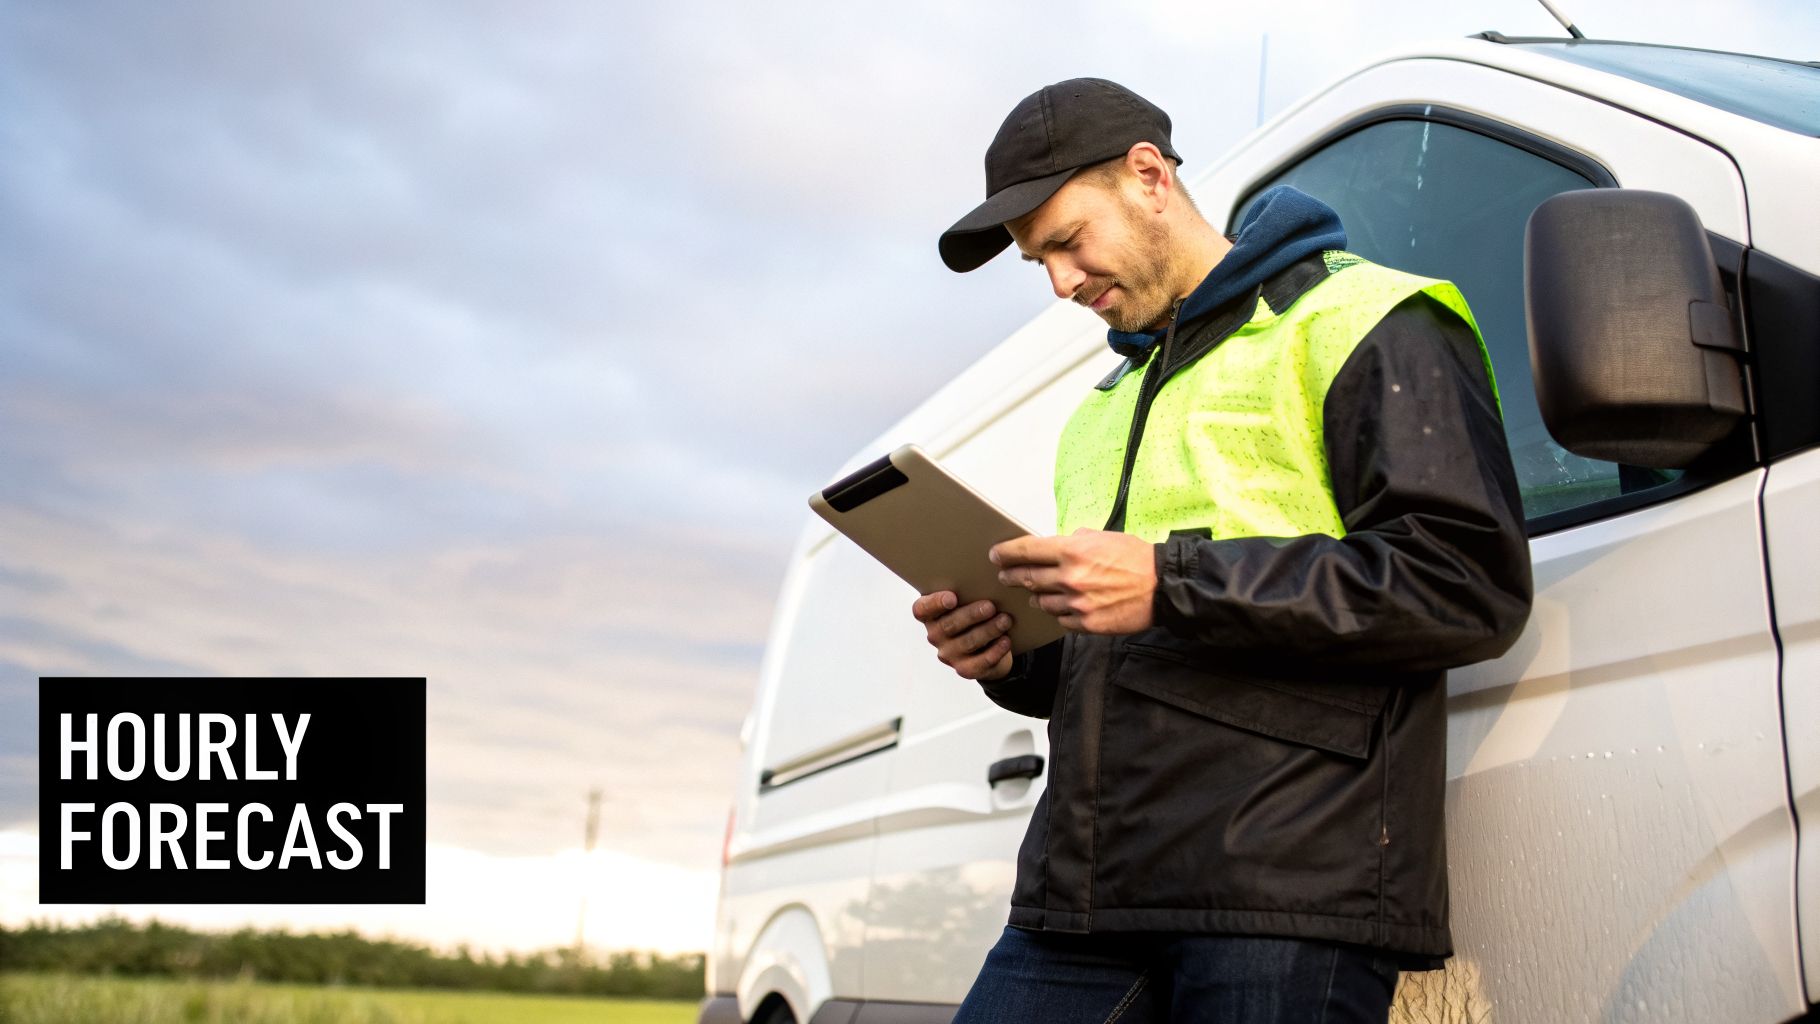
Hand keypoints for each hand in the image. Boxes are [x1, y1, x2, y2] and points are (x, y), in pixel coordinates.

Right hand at [912, 591, 1014, 680]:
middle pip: (949, 625)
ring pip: (967, 642)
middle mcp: (935, 635)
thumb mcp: (968, 598)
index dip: (935, 603)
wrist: (989, 641)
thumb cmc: (976, 610)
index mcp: (930, 614)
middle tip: (990, 606)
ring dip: (988, 630)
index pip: (921, 609)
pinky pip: (979, 663)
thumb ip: (967, 588)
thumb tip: (982, 576)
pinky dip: (994, 651)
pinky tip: (1006, 641)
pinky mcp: (965, 669)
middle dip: (971, 615)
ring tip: (1005, 620)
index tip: (952, 597)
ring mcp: (949, 654)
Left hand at [991, 528, 1155, 633]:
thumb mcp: (1102, 537)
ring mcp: (1076, 603)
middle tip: (1004, 575)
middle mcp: (1069, 578)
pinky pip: (1060, 619)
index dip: (1006, 553)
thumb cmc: (1134, 558)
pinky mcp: (1086, 623)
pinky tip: (1063, 605)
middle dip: (1011, 575)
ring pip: (1041, 601)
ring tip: (1036, 591)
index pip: (1026, 551)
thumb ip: (1073, 542)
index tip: (996, 555)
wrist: (1162, 587)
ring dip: (1036, 596)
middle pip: (1026, 578)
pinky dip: (1059, 612)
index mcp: (1071, 551)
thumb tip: (1052, 547)